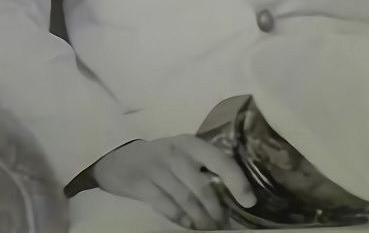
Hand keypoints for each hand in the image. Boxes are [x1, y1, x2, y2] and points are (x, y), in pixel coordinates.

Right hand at [92, 135, 255, 228]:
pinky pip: (166, 206)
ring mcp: (157, 168)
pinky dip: (180, 219)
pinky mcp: (141, 184)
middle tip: (222, 224)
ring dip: (200, 219)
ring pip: (186, 200)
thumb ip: (202, 166)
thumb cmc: (159, 157)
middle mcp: (176, 153)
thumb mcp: (181, 153)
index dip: (237, 181)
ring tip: (208, 228)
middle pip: (202, 187)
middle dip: (215, 210)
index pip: (220, 160)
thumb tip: (232, 192)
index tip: (249, 200)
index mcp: (190, 143)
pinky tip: (187, 225)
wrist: (119, 158)